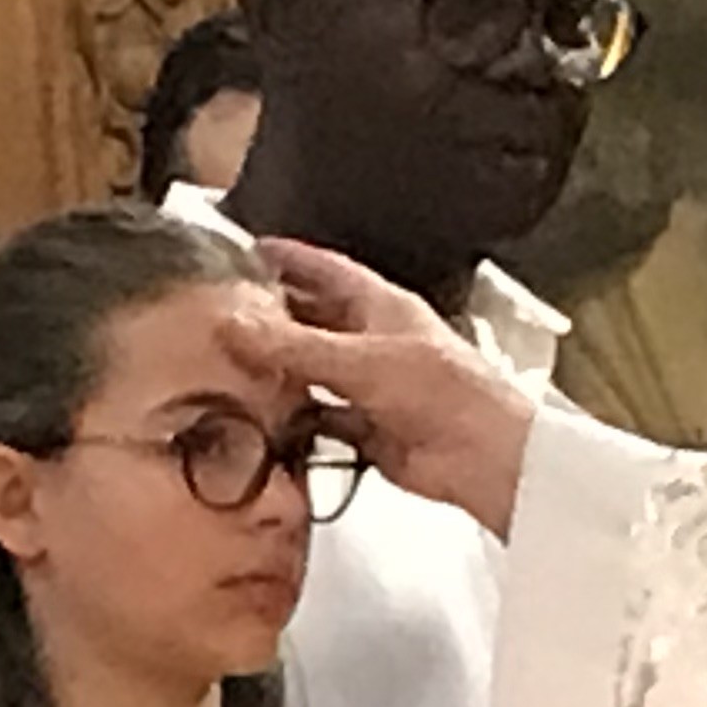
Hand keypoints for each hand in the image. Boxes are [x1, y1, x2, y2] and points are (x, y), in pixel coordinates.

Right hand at [223, 244, 540, 531]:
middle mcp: (376, 341)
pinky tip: (265, 419)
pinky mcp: (369, 429)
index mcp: (382, 307)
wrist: (481, 455)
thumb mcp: (360, 359)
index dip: (291, 258)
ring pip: (315, 371)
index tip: (250, 251)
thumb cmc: (443, 392)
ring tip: (231, 365)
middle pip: (315, 321)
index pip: (328, 270)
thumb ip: (295, 345)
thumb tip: (236, 324)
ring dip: (280, 371)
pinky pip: (322, 419)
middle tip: (225, 314)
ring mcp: (372, 386)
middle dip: (275, 317)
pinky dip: (296, 420)